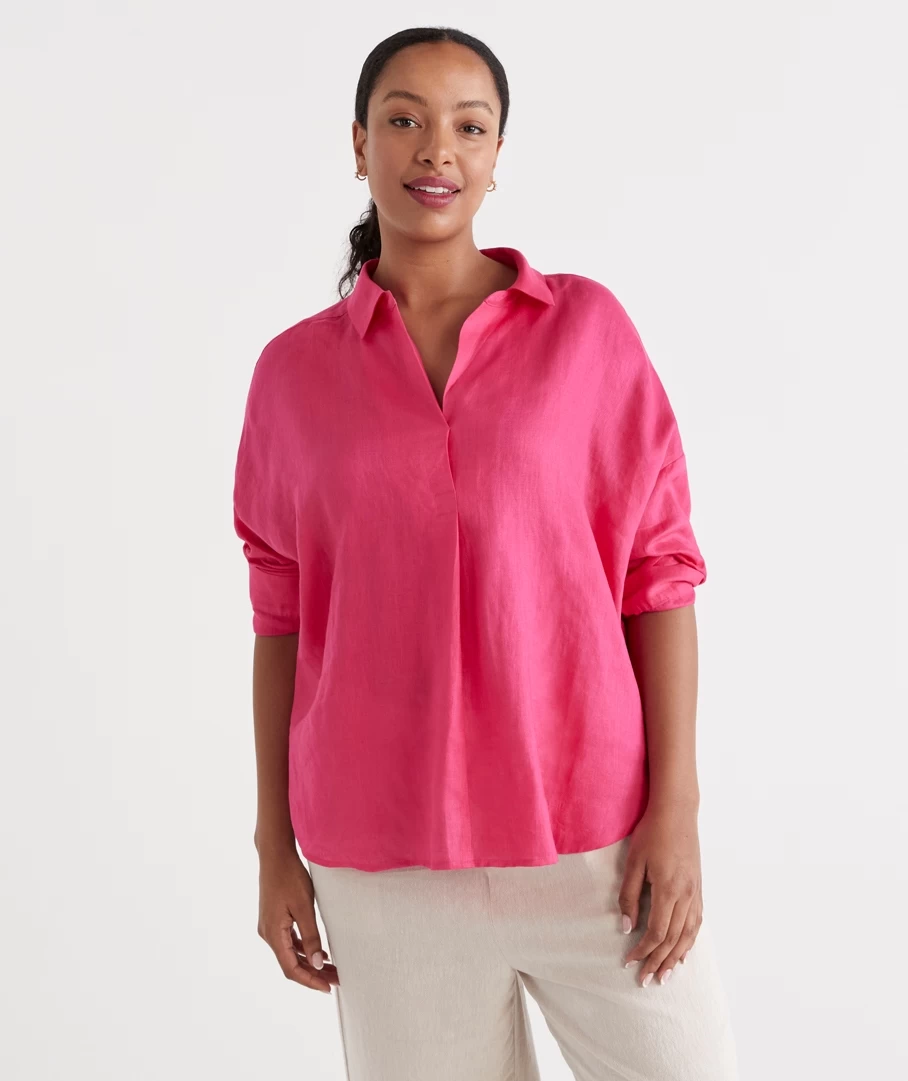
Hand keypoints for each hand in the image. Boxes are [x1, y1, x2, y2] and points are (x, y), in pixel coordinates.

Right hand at [258, 847, 339, 994]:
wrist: (275, 854)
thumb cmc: (289, 876)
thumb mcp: (304, 907)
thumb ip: (311, 937)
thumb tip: (318, 964)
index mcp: (273, 934)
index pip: (291, 969)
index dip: (310, 981)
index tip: (328, 988)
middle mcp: (268, 934)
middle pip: (291, 963)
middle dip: (314, 974)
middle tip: (337, 981)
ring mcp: (270, 926)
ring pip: (290, 953)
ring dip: (310, 962)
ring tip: (333, 969)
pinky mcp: (274, 919)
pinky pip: (289, 942)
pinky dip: (304, 949)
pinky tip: (320, 952)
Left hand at [617, 801, 701, 986]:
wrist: (677, 811)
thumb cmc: (651, 833)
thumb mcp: (633, 862)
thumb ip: (629, 896)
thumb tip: (625, 927)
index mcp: (668, 889)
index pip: (655, 932)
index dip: (642, 950)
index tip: (629, 962)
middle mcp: (686, 895)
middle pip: (673, 939)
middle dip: (658, 962)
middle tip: (646, 981)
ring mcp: (695, 892)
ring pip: (688, 934)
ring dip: (676, 957)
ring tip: (666, 975)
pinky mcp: (698, 887)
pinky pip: (697, 922)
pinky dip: (690, 941)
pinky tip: (683, 951)